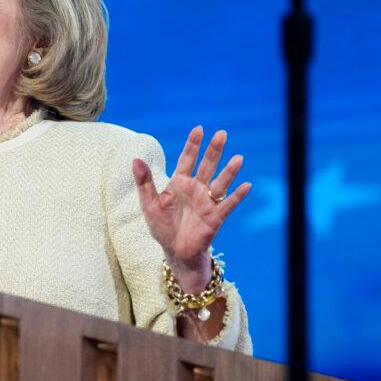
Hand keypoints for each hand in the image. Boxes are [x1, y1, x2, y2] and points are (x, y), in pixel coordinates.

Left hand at [132, 126, 250, 282]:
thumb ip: (144, 182)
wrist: (174, 251)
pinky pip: (228, 204)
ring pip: (220, 183)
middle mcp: (196, 189)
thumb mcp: (149, 204)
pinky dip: (237, 196)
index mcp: (180, 183)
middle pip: (207, 166)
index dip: (193, 145)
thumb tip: (135, 159)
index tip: (198, 129)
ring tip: (238, 158)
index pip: (187, 159)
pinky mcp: (215, 217)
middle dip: (214, 150)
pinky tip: (246, 186)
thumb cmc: (162, 226)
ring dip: (229, 171)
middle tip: (222, 133)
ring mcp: (207, 202)